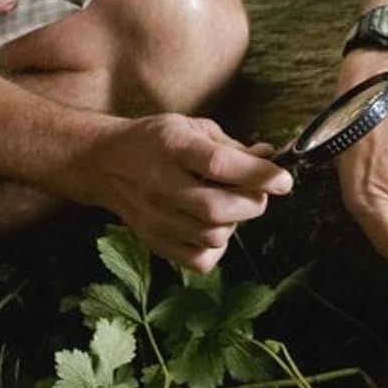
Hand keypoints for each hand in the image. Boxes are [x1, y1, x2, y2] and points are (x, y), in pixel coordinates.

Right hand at [79, 113, 292, 272]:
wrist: (104, 162)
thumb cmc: (153, 141)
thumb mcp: (190, 127)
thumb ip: (232, 146)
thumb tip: (270, 157)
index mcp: (172, 146)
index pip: (221, 164)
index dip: (259, 174)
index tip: (283, 179)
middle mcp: (161, 183)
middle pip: (218, 208)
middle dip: (252, 203)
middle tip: (256, 193)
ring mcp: (155, 217)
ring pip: (213, 236)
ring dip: (233, 223)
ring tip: (227, 205)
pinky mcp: (154, 241)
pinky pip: (199, 259)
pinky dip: (216, 247)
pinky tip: (210, 226)